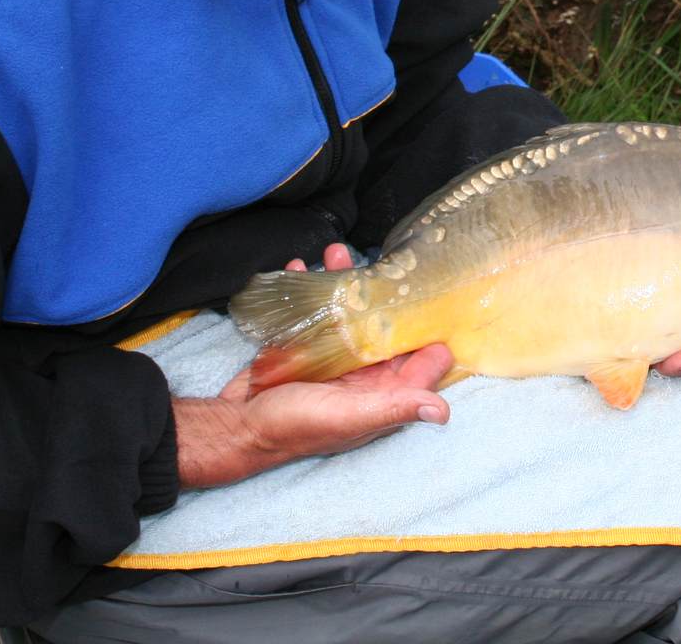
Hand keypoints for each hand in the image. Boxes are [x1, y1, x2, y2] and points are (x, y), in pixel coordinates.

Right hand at [175, 242, 450, 488]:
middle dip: (387, 295)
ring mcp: (338, 360)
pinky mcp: (309, 348)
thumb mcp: (348, 416)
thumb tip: (443, 412)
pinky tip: (299, 267)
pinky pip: (318, 313)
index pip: (424, 361)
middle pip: (389, 327)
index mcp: (384, 392)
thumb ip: (394, 407)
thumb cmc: (293, 427)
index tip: (437, 294)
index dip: (433, 331)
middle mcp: (367, 376)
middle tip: (380, 262)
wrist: (237, 427)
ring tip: (335, 254)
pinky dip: (311, 291)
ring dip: (345, 283)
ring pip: (353, 314)